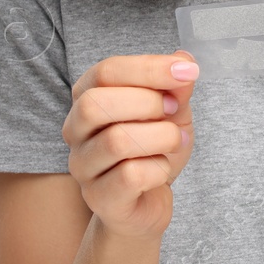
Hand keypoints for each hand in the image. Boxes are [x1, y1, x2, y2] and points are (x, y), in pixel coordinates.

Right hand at [62, 51, 198, 239]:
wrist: (147, 202)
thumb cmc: (154, 149)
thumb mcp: (171, 111)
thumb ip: (175, 87)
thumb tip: (184, 60)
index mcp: (88, 98)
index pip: (105, 71)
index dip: (149, 68)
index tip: (187, 72)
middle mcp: (76, 131)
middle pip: (95, 104)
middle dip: (148, 102)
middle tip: (172, 111)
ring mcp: (83, 166)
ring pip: (117, 141)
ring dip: (161, 137)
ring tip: (175, 141)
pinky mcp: (99, 198)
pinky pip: (130, 176)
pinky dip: (159, 168)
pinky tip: (162, 169)